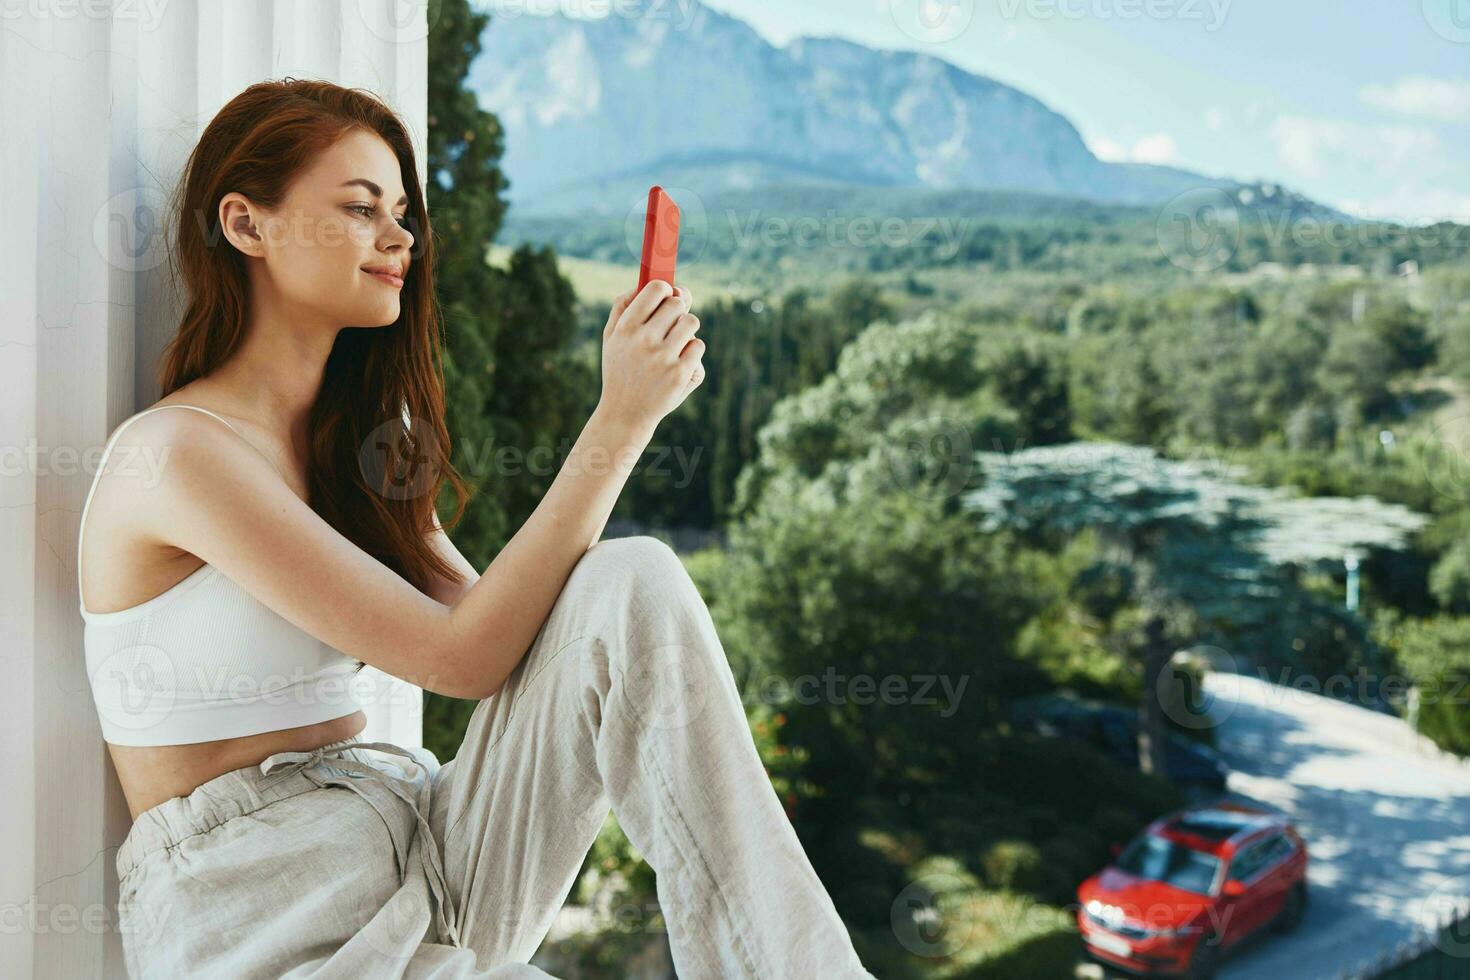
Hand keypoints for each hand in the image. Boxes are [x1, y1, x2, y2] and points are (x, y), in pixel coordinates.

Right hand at [597, 281, 703, 432]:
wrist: (625, 413)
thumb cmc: (619, 369)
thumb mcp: (610, 337)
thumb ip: (624, 305)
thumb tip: (650, 283)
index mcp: (626, 327)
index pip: (657, 289)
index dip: (666, 289)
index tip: (667, 296)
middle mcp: (645, 341)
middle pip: (678, 303)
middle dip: (677, 311)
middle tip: (670, 324)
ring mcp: (664, 358)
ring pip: (691, 322)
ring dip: (686, 330)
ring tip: (674, 344)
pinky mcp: (681, 374)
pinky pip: (698, 346)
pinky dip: (691, 353)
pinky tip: (678, 363)